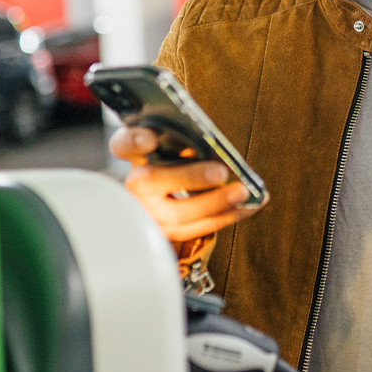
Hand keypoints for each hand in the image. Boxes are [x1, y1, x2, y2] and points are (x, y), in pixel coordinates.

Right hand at [109, 126, 268, 241]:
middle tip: (222, 172)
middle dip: (191, 177)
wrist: (157, 194)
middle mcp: (135, 185)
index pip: (124, 144)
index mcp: (135, 155)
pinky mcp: (166, 233)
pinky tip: (247, 206)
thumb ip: (186, 141)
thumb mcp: (175, 145)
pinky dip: (225, 216)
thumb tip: (216, 146)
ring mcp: (147, 213)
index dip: (134, 141)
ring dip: (215, 203)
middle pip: (153, 181)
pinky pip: (195, 229)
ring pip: (178, 214)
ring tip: (243, 192)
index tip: (150, 138)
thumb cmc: (173, 160)